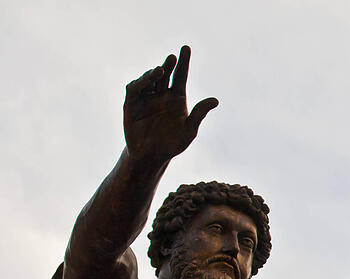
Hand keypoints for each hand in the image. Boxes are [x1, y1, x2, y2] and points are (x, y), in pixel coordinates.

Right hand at [123, 45, 217, 164]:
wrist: (152, 156)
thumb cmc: (173, 143)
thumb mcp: (190, 130)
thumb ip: (199, 114)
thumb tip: (215, 100)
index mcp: (177, 98)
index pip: (180, 76)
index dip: (183, 63)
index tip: (186, 48)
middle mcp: (161, 95)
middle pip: (165, 75)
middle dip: (168, 65)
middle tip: (172, 58)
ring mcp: (146, 98)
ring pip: (148, 80)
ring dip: (152, 74)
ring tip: (159, 71)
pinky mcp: (131, 105)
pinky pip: (133, 90)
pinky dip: (138, 83)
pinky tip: (145, 81)